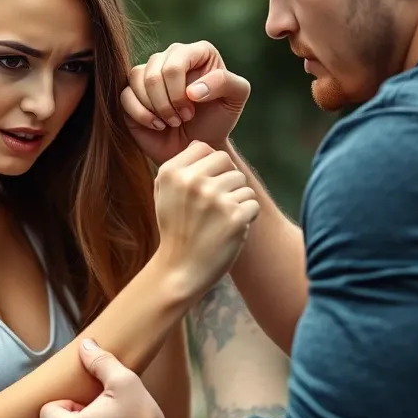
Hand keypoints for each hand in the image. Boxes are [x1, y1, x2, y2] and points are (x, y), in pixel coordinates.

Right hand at [122, 41, 250, 164]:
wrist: (197, 145)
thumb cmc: (217, 121)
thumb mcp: (234, 99)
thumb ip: (225, 83)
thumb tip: (192, 89)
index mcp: (195, 51)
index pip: (176, 61)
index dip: (180, 90)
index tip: (193, 110)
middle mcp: (169, 57)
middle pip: (154, 72)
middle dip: (168, 102)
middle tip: (182, 119)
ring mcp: (147, 74)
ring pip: (137, 80)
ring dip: (155, 108)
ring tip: (171, 123)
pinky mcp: (131, 93)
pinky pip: (125, 96)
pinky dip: (141, 115)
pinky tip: (157, 126)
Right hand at [154, 140, 259, 297]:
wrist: (180, 271)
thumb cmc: (176, 230)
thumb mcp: (164, 194)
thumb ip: (180, 167)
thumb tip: (202, 146)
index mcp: (172, 172)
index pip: (205, 149)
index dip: (208, 168)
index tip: (201, 190)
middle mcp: (193, 182)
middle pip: (227, 163)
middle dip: (225, 182)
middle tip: (213, 207)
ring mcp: (215, 199)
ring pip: (243, 184)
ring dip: (236, 202)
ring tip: (218, 221)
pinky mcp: (235, 217)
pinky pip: (252, 203)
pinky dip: (246, 217)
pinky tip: (229, 230)